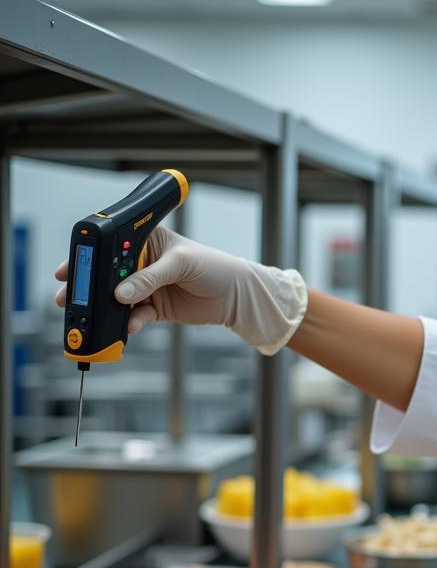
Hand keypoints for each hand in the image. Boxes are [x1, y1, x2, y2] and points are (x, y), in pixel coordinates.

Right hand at [55, 227, 307, 355]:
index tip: (71, 268)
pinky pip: (134, 316)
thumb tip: (121, 293)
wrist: (236, 295)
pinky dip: (129, 322)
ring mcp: (146, 287)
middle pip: (107, 274)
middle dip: (88, 286)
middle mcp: (142, 263)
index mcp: (145, 240)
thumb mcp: (181, 264)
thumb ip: (150, 278)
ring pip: (117, 297)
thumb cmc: (213, 266)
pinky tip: (128, 326)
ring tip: (89, 316)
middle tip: (68, 296)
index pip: (111, 245)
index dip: (90, 256)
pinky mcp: (155, 308)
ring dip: (104, 307)